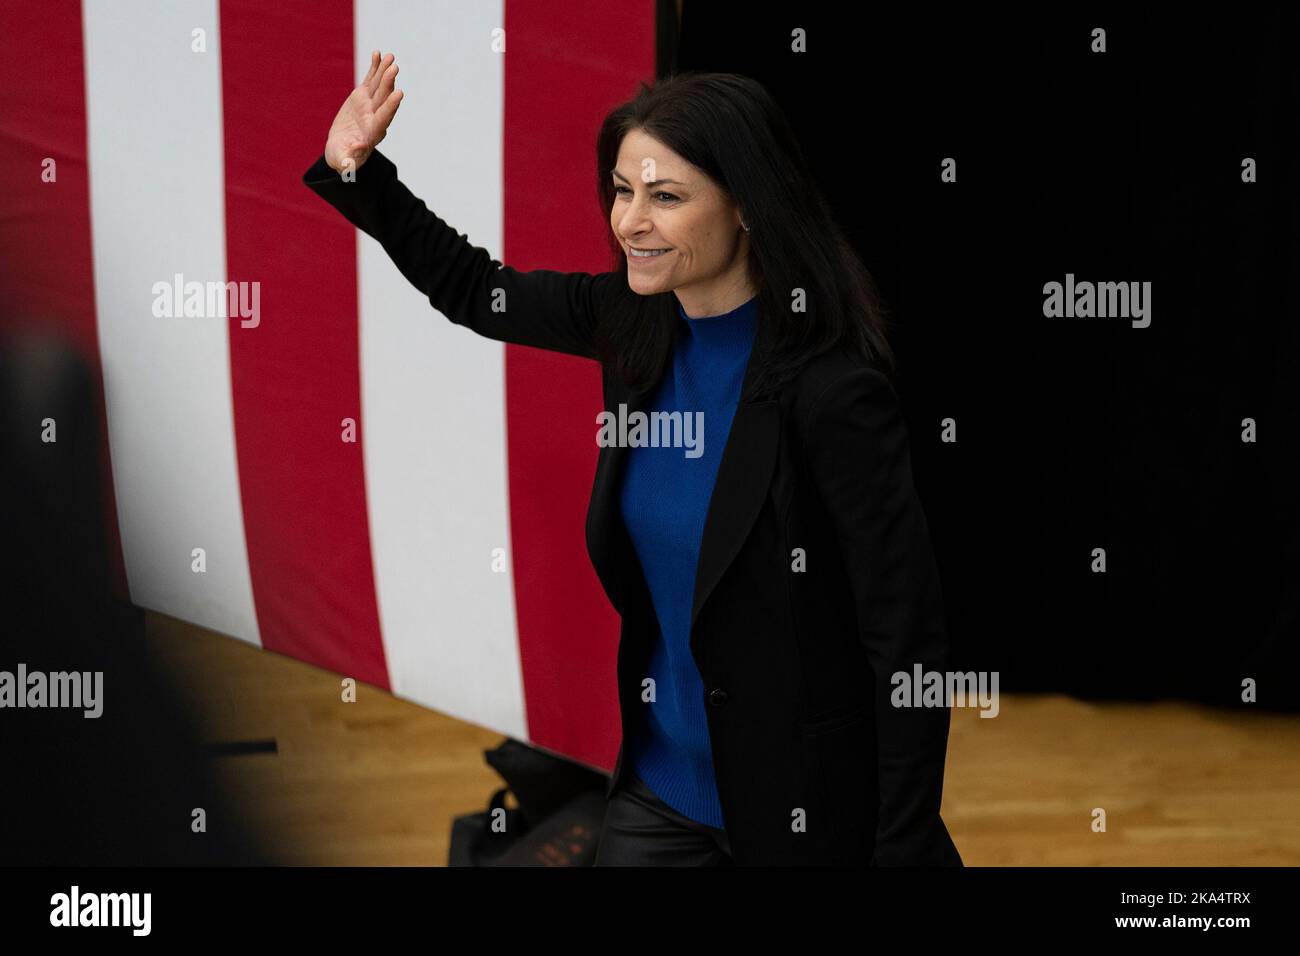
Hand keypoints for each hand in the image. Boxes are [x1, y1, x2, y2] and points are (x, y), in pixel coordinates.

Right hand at [323, 50, 403, 173]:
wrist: (342, 150)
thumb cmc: (342, 159)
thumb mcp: (343, 162)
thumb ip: (349, 161)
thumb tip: (357, 149)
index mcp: (372, 132)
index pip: (384, 117)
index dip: (391, 106)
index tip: (400, 93)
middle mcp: (374, 117)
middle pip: (384, 98)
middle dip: (389, 83)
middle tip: (394, 67)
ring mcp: (369, 106)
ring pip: (379, 86)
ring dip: (385, 71)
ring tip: (390, 56)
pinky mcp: (362, 98)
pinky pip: (370, 80)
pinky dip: (374, 68)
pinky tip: (377, 54)